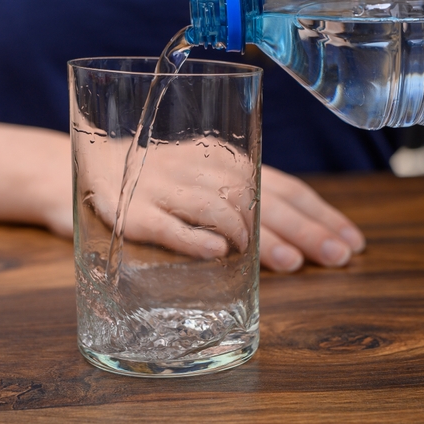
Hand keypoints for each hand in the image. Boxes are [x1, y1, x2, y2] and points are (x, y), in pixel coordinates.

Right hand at [77, 136, 363, 272]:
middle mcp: (199, 170)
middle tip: (337, 257)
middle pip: (262, 199)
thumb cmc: (150, 178)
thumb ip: (238, 197)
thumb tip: (297, 236)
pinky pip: (165, 225)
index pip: (284, 185)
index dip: (320, 213)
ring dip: (258, 237)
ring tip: (290, 263)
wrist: (72, 165)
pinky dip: (193, 238)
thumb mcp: (198, 178)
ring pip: (220, 209)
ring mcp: (164, 190)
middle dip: (304, 230)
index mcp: (224, 160)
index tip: (351, 241)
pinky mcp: (131, 211)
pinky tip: (220, 253)